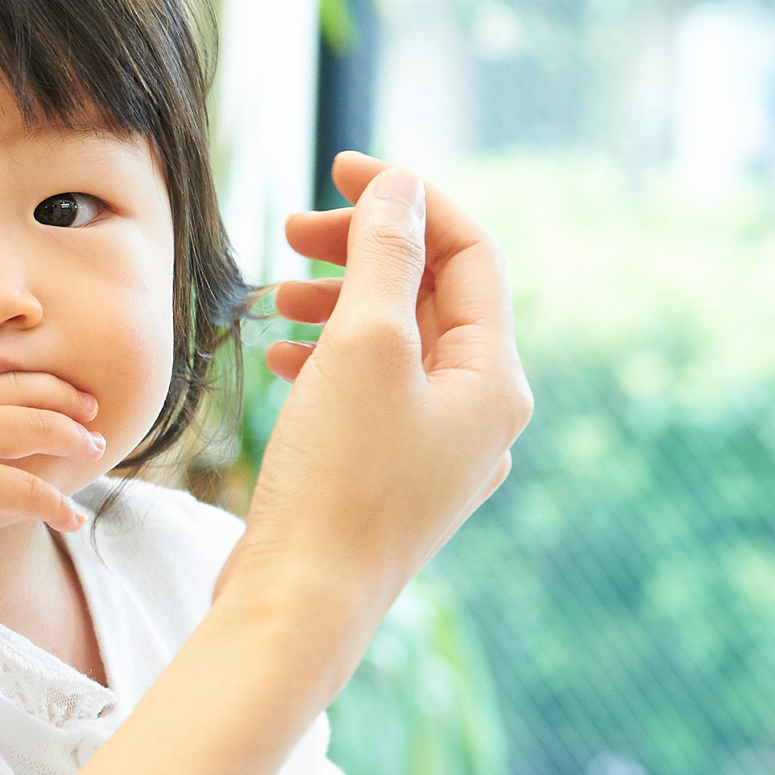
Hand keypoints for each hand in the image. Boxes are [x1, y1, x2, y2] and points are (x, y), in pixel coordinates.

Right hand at [0, 373, 106, 559]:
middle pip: (15, 393)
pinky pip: (29, 492)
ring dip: (69, 436)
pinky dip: (56, 504)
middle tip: (86, 402)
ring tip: (93, 445)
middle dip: (56, 396)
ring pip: (33, 430)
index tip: (33, 383)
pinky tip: (74, 516)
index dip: (9, 381)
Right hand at [236, 153, 532, 606]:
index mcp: (495, 379)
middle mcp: (482, 414)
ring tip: (278, 295)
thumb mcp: (361, 346)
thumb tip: (399, 188)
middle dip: (366, 250)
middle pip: (433, 295)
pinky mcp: (394, 478)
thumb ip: (382, 257)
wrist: (302, 603)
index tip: (339, 170)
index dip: (407, 200)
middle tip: (293, 231)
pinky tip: (285, 360)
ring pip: (398, 344)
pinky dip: (331, 358)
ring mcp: (441, 451)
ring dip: (341, 302)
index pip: (469, 253)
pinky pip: (375, 392)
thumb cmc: (337, 478)